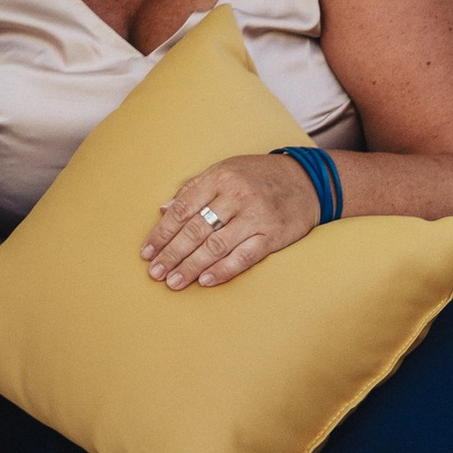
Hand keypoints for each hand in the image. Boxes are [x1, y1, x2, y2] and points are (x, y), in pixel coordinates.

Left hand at [144, 150, 321, 288]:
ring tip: (173, 282)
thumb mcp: (224, 171)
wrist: (306, 180)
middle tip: (155, 273)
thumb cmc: (257, 176)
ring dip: (191, 266)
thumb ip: (193, 189)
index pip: (182, 209)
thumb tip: (163, 210)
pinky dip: (224, 270)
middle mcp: (235, 196)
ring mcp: (255, 217)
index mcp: (219, 178)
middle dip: (172, 254)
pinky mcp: (273, 236)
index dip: (162, 233)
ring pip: (216, 246)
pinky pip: (244, 257)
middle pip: (196, 230)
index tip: (146, 252)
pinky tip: (205, 281)